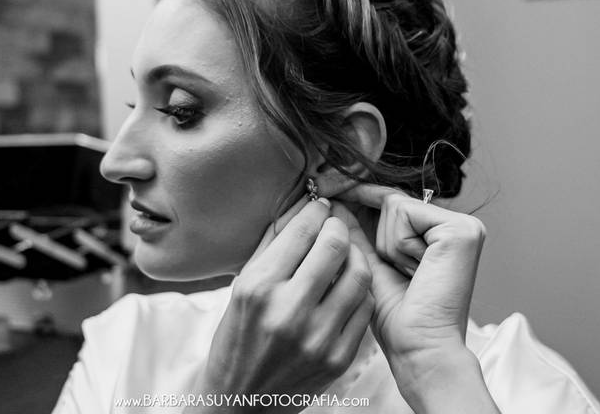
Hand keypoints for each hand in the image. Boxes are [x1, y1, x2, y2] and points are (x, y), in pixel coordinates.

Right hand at [188, 196, 373, 412]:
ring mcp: (317, 337)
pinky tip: (346, 285)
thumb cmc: (236, 338)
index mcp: (258, 287)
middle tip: (333, 225)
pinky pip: (363, 308)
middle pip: (334, 246)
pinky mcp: (338, 358)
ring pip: (358, 274)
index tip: (319, 206)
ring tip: (344, 253)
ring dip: (354, 255)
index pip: (301, 231)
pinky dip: (358, 289)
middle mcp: (288, 310)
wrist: (241, 402)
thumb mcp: (242, 287)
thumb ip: (272, 246)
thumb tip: (300, 208)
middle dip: (337, 226)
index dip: (315, 211)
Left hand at [331, 185, 499, 412]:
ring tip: (408, 276)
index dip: (359, 199)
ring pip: (394, 206)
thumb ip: (356, 231)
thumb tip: (332, 201)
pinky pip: (403, 214)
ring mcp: (464, 226)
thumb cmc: (395, 317)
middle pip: (391, 202)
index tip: (325, 191)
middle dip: (374, 231)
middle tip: (389, 263)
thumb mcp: (369, 263)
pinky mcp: (461, 229)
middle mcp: (458, 226)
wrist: (418, 348)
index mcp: (441, 234)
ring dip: (386, 245)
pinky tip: (415, 270)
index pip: (393, 204)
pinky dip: (397, 244)